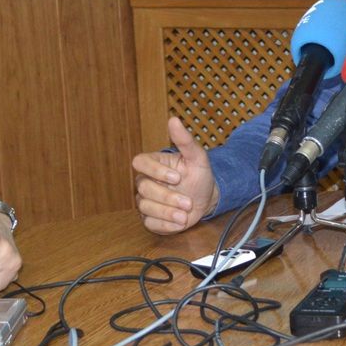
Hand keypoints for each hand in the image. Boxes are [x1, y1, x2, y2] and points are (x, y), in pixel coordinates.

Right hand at [133, 117, 218, 234]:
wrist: (206, 197)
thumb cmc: (199, 174)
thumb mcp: (197, 157)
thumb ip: (185, 140)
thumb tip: (173, 119)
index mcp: (153, 163)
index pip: (140, 163)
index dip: (155, 171)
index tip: (177, 178)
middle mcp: (145, 181)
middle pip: (144, 189)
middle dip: (168, 197)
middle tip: (188, 202)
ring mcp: (146, 200)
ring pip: (145, 207)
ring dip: (168, 213)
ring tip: (185, 214)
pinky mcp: (150, 218)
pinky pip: (149, 223)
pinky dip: (165, 225)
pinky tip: (180, 222)